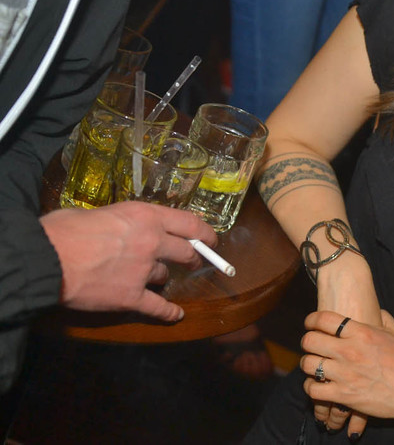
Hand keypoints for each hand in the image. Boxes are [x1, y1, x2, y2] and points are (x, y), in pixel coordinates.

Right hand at [40, 202, 216, 321]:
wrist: (47, 260)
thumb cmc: (64, 231)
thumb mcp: (99, 212)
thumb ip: (120, 220)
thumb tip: (118, 226)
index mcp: (146, 216)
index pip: (190, 223)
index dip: (206, 232)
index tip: (212, 239)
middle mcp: (152, 242)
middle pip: (187, 251)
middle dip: (191, 257)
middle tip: (192, 260)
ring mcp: (143, 271)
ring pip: (164, 276)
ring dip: (160, 278)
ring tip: (151, 279)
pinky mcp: (131, 297)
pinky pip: (157, 307)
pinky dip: (168, 313)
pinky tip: (176, 315)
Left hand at [312, 256, 382, 433]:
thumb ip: (383, 317)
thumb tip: (374, 310)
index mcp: (361, 333)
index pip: (324, 319)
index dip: (312, 320)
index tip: (310, 323)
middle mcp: (349, 351)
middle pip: (311, 341)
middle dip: (307, 342)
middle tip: (311, 345)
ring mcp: (344, 374)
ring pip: (308, 365)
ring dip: (308, 364)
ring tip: (313, 365)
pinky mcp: (343, 395)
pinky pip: (313, 390)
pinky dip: (311, 387)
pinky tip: (317, 385)